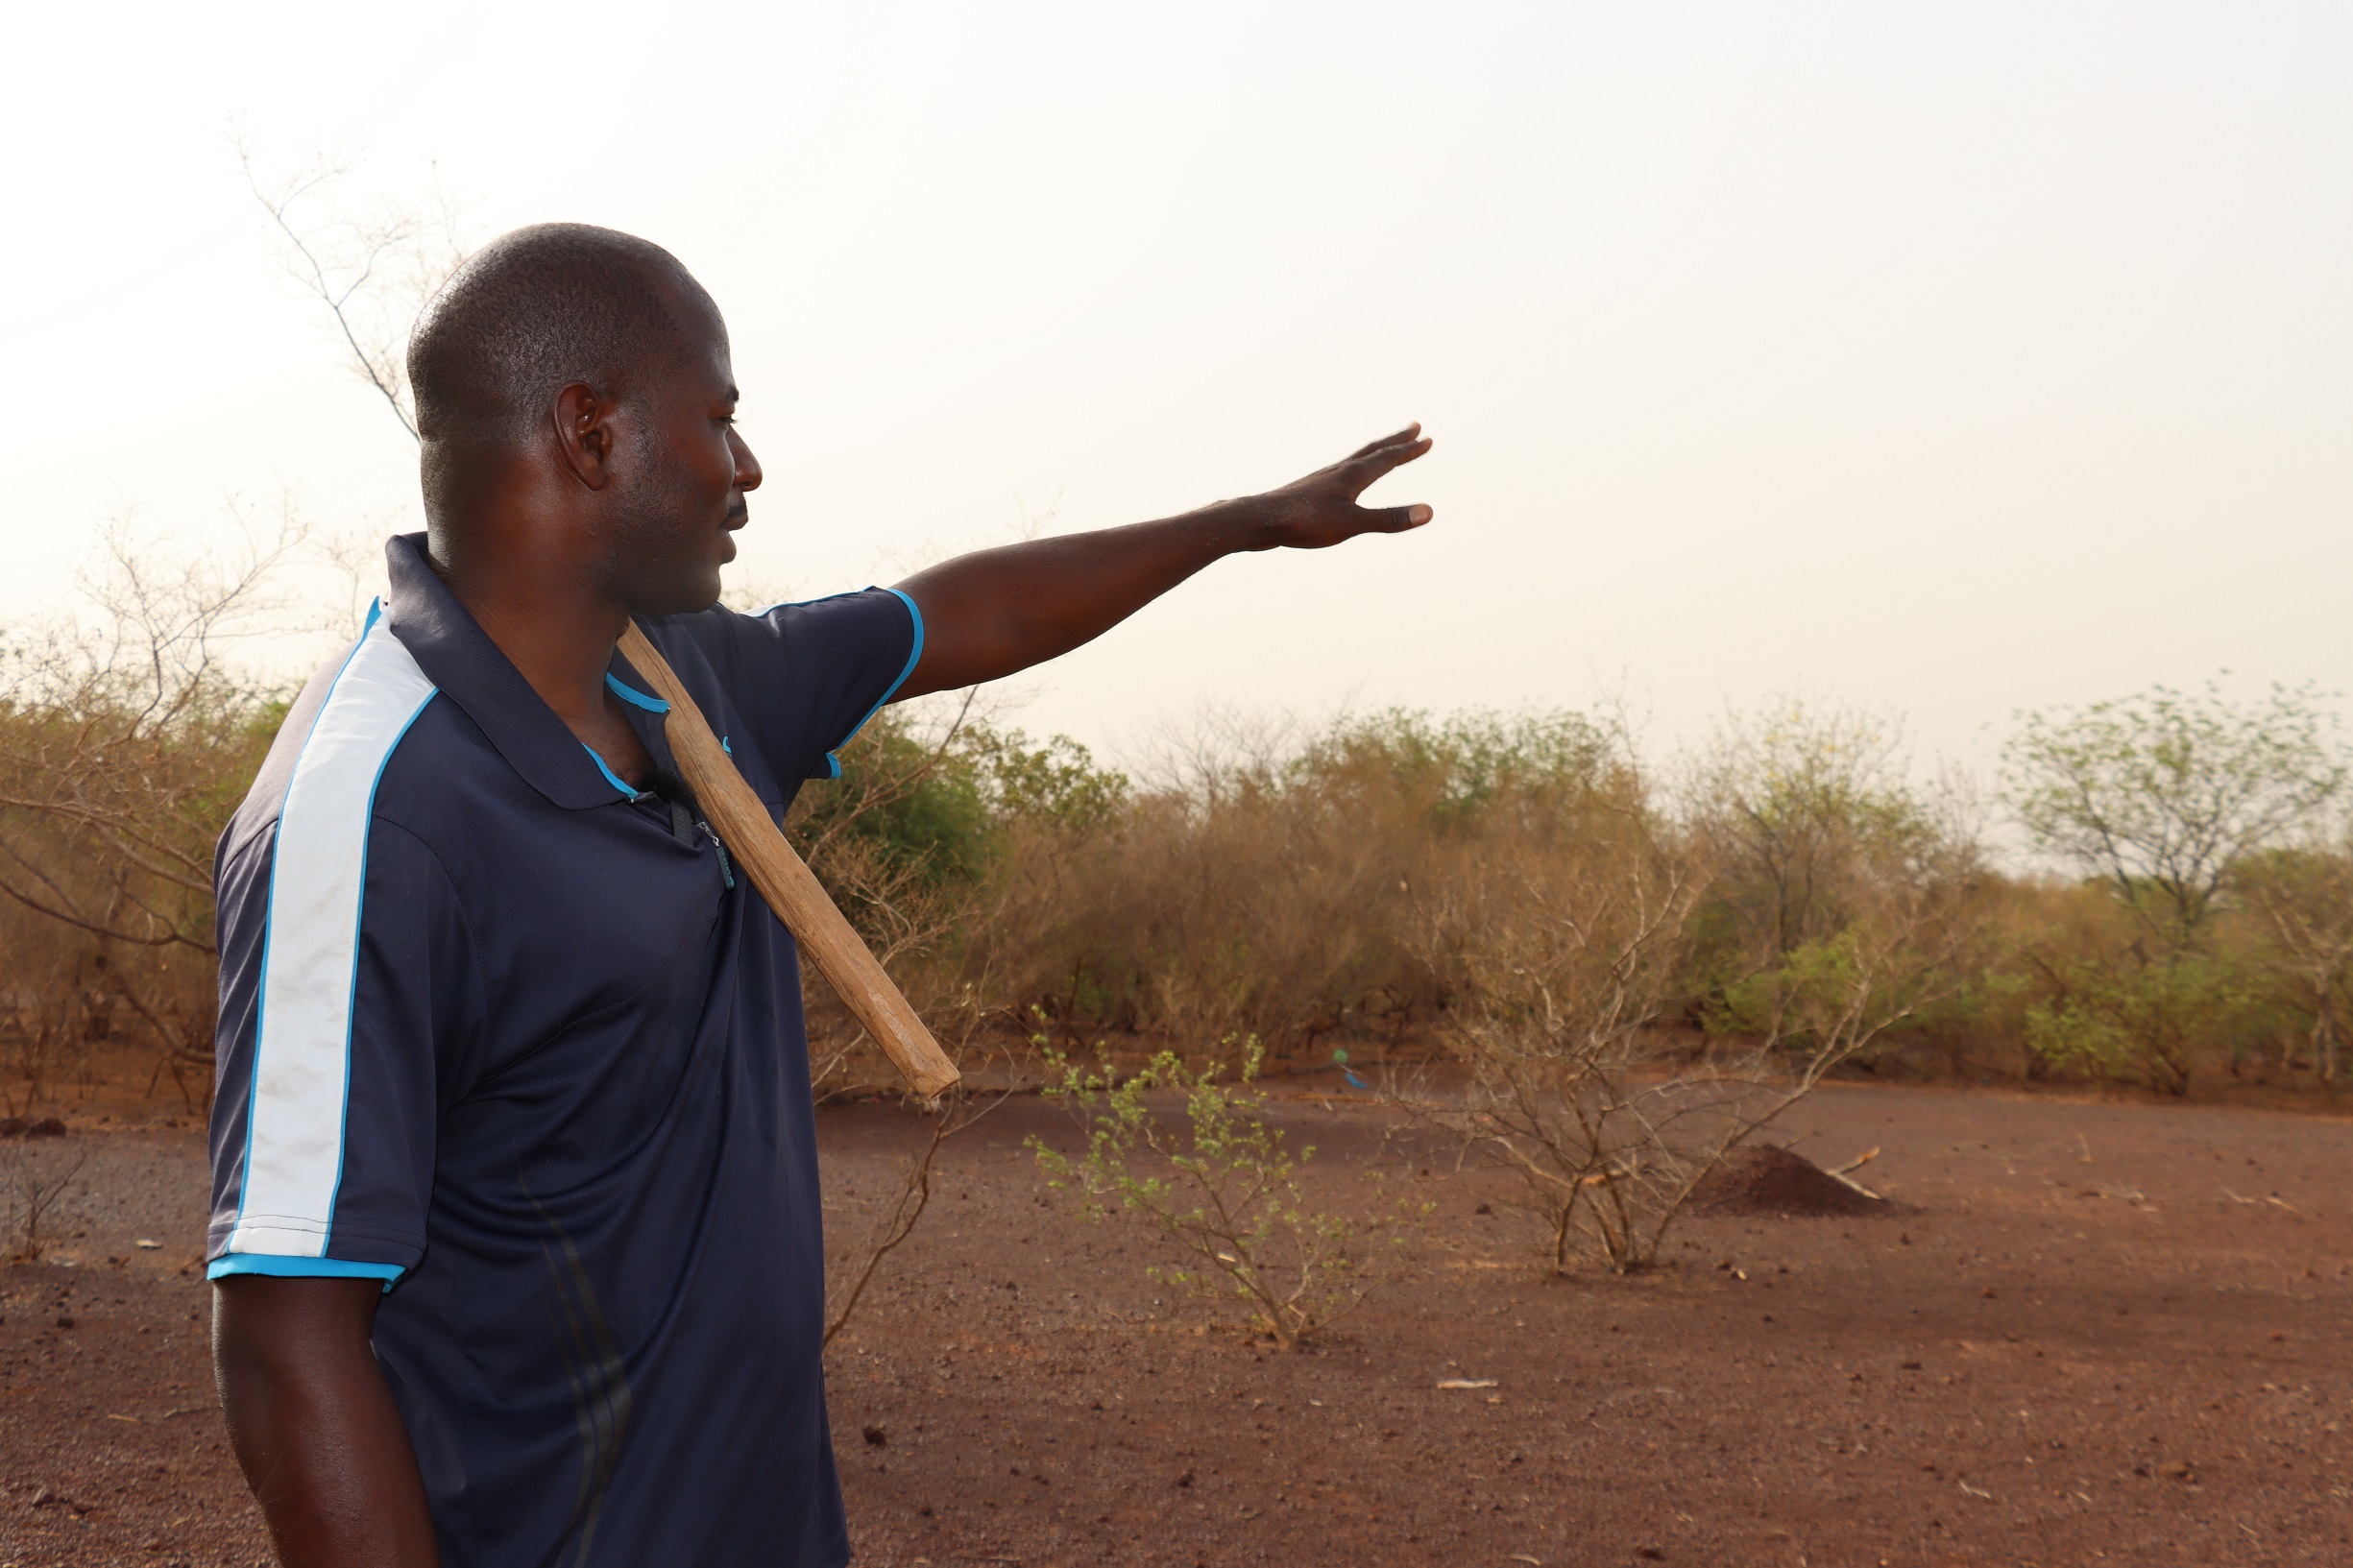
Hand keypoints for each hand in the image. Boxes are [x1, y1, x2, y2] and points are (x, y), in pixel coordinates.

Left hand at [1250, 424, 1433, 548]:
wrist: (1259, 520)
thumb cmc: (1304, 522)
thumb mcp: (1352, 524)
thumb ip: (1390, 519)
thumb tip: (1429, 512)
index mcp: (1352, 475)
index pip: (1388, 458)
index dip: (1409, 450)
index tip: (1427, 439)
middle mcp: (1338, 470)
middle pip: (1373, 450)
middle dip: (1396, 440)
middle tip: (1414, 427)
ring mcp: (1323, 479)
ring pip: (1355, 459)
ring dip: (1375, 452)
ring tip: (1384, 449)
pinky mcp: (1310, 490)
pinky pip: (1340, 473)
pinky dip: (1354, 468)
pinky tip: (1346, 480)